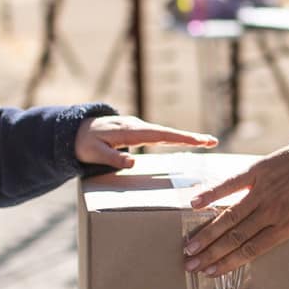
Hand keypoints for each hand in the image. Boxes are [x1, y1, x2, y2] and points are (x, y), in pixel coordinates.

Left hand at [74, 114, 216, 168]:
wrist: (75, 130)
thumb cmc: (84, 144)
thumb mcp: (94, 153)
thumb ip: (112, 158)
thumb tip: (133, 162)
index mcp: (131, 132)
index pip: (160, 135)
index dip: (181, 138)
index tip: (200, 140)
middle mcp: (138, 127)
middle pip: (169, 132)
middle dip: (191, 137)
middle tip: (213, 142)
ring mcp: (138, 128)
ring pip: (165, 133)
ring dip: (185, 137)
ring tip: (206, 143)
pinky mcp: (137, 132)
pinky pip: (159, 135)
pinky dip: (174, 138)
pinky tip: (185, 143)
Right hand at [184, 116, 288, 287]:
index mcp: (288, 226)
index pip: (251, 250)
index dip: (229, 263)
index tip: (211, 273)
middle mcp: (271, 211)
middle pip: (234, 237)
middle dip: (210, 254)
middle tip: (189, 266)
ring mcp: (263, 190)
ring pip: (228, 216)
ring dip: (207, 232)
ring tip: (188, 246)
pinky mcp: (259, 170)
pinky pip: (230, 183)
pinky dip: (212, 192)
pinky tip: (194, 203)